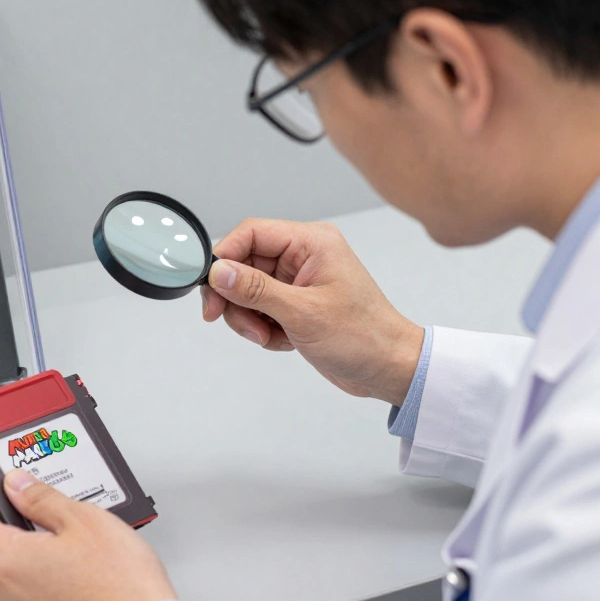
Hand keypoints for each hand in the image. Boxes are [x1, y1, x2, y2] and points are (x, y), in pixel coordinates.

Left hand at [0, 470, 175, 600]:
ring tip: (65, 538)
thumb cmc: (119, 585)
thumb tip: (17, 484)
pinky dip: (34, 574)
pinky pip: (19, 591)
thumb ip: (40, 497)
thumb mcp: (82, 519)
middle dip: (9, 519)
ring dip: (24, 547)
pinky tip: (68, 565)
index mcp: (3, 559)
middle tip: (42, 504)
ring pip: (4, 568)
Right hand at [202, 219, 423, 406]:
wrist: (388, 367)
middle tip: (244, 325)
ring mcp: (298, 280)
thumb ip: (255, 290)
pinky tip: (283, 341)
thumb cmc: (362, 336)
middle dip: (238, 299)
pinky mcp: (295, 303)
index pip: (251, 233)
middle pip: (244, 264)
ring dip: (249, 318)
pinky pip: (260, 309)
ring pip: (248, 290)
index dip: (225, 258)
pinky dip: (263, 328)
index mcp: (311, 242)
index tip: (212, 287)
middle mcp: (303, 256)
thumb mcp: (301, 313)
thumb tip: (218, 272)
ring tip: (268, 337)